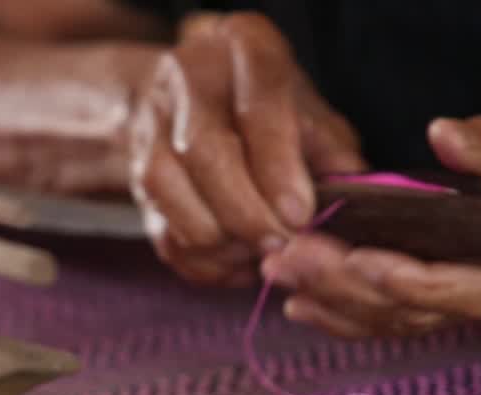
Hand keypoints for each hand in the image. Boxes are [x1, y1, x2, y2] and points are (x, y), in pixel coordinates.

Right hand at [129, 12, 364, 286]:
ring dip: (216, 238)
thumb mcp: (311, 117)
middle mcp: (186, 76)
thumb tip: (348, 205)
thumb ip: (331, 156)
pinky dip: (197, 259)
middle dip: (244, 211)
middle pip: (203, 151)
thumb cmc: (269, 111)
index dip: (277, 168)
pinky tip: (232, 262)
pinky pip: (157, 227)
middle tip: (279, 244)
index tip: (299, 216)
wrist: (198, 104)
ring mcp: (149, 123)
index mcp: (243, 46)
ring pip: (167, 190)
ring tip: (256, 253)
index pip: (256, 107)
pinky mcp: (132, 173)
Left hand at [262, 104, 480, 337]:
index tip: (354, 259)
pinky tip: (298, 303)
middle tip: (286, 258)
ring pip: (393, 319)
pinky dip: (342, 314)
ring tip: (276, 271)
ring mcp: (463, 302)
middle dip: (343, 287)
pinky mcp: (441, 300)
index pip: (463, 287)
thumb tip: (445, 137)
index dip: (407, 280)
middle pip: (411, 308)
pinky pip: (389, 318)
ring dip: (330, 301)